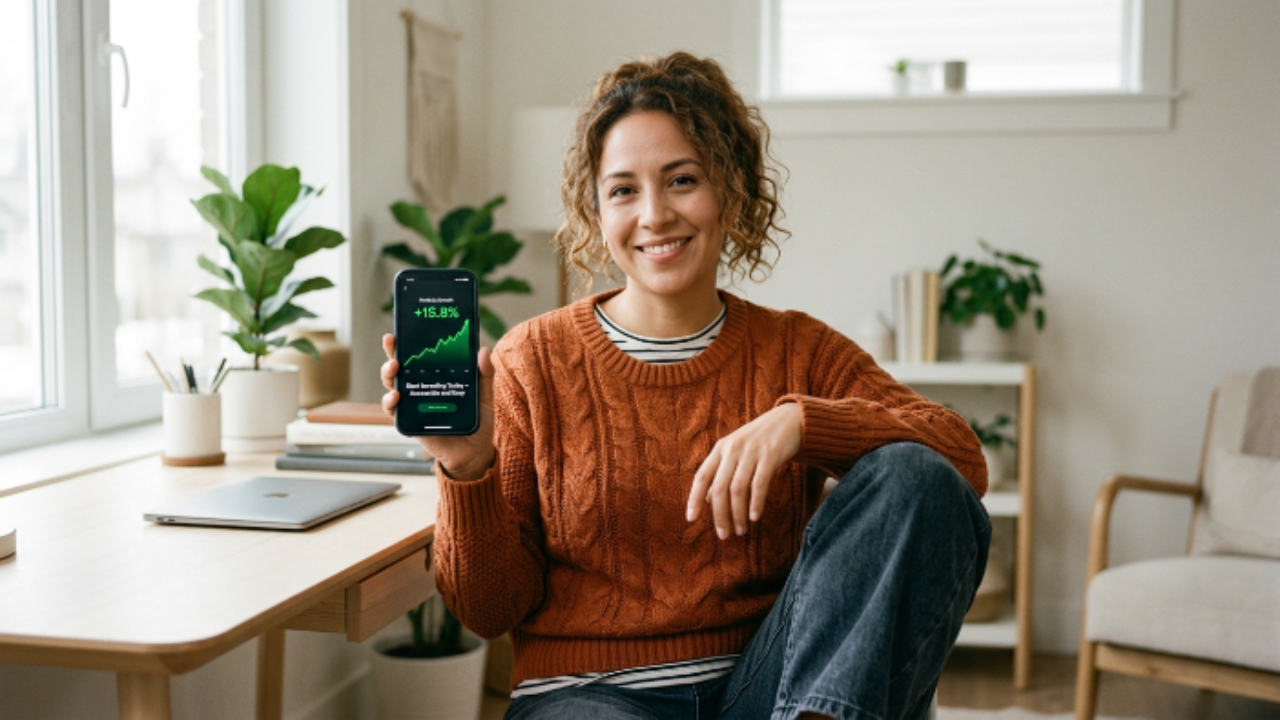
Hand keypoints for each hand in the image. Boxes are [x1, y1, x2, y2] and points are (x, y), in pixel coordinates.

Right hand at [381, 334, 496, 480]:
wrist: (475, 452)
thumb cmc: (478, 421)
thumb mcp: (485, 396)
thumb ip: (485, 375)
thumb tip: (483, 350)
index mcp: (437, 377)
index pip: (420, 356)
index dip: (408, 343)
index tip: (401, 329)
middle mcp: (421, 388)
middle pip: (401, 367)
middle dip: (391, 353)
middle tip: (392, 343)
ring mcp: (414, 405)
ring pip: (392, 385)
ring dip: (388, 375)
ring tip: (394, 368)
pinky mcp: (410, 422)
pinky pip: (394, 411)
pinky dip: (390, 402)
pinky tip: (395, 397)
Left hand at [687, 403, 802, 538]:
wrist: (790, 420)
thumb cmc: (760, 441)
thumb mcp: (736, 452)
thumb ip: (722, 472)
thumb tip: (708, 499)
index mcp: (721, 448)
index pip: (701, 477)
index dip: (694, 499)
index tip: (691, 519)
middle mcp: (733, 449)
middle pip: (720, 488)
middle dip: (720, 515)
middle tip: (724, 535)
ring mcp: (751, 451)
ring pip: (738, 489)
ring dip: (738, 514)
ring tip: (741, 530)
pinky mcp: (770, 454)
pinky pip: (759, 484)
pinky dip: (756, 503)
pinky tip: (755, 517)